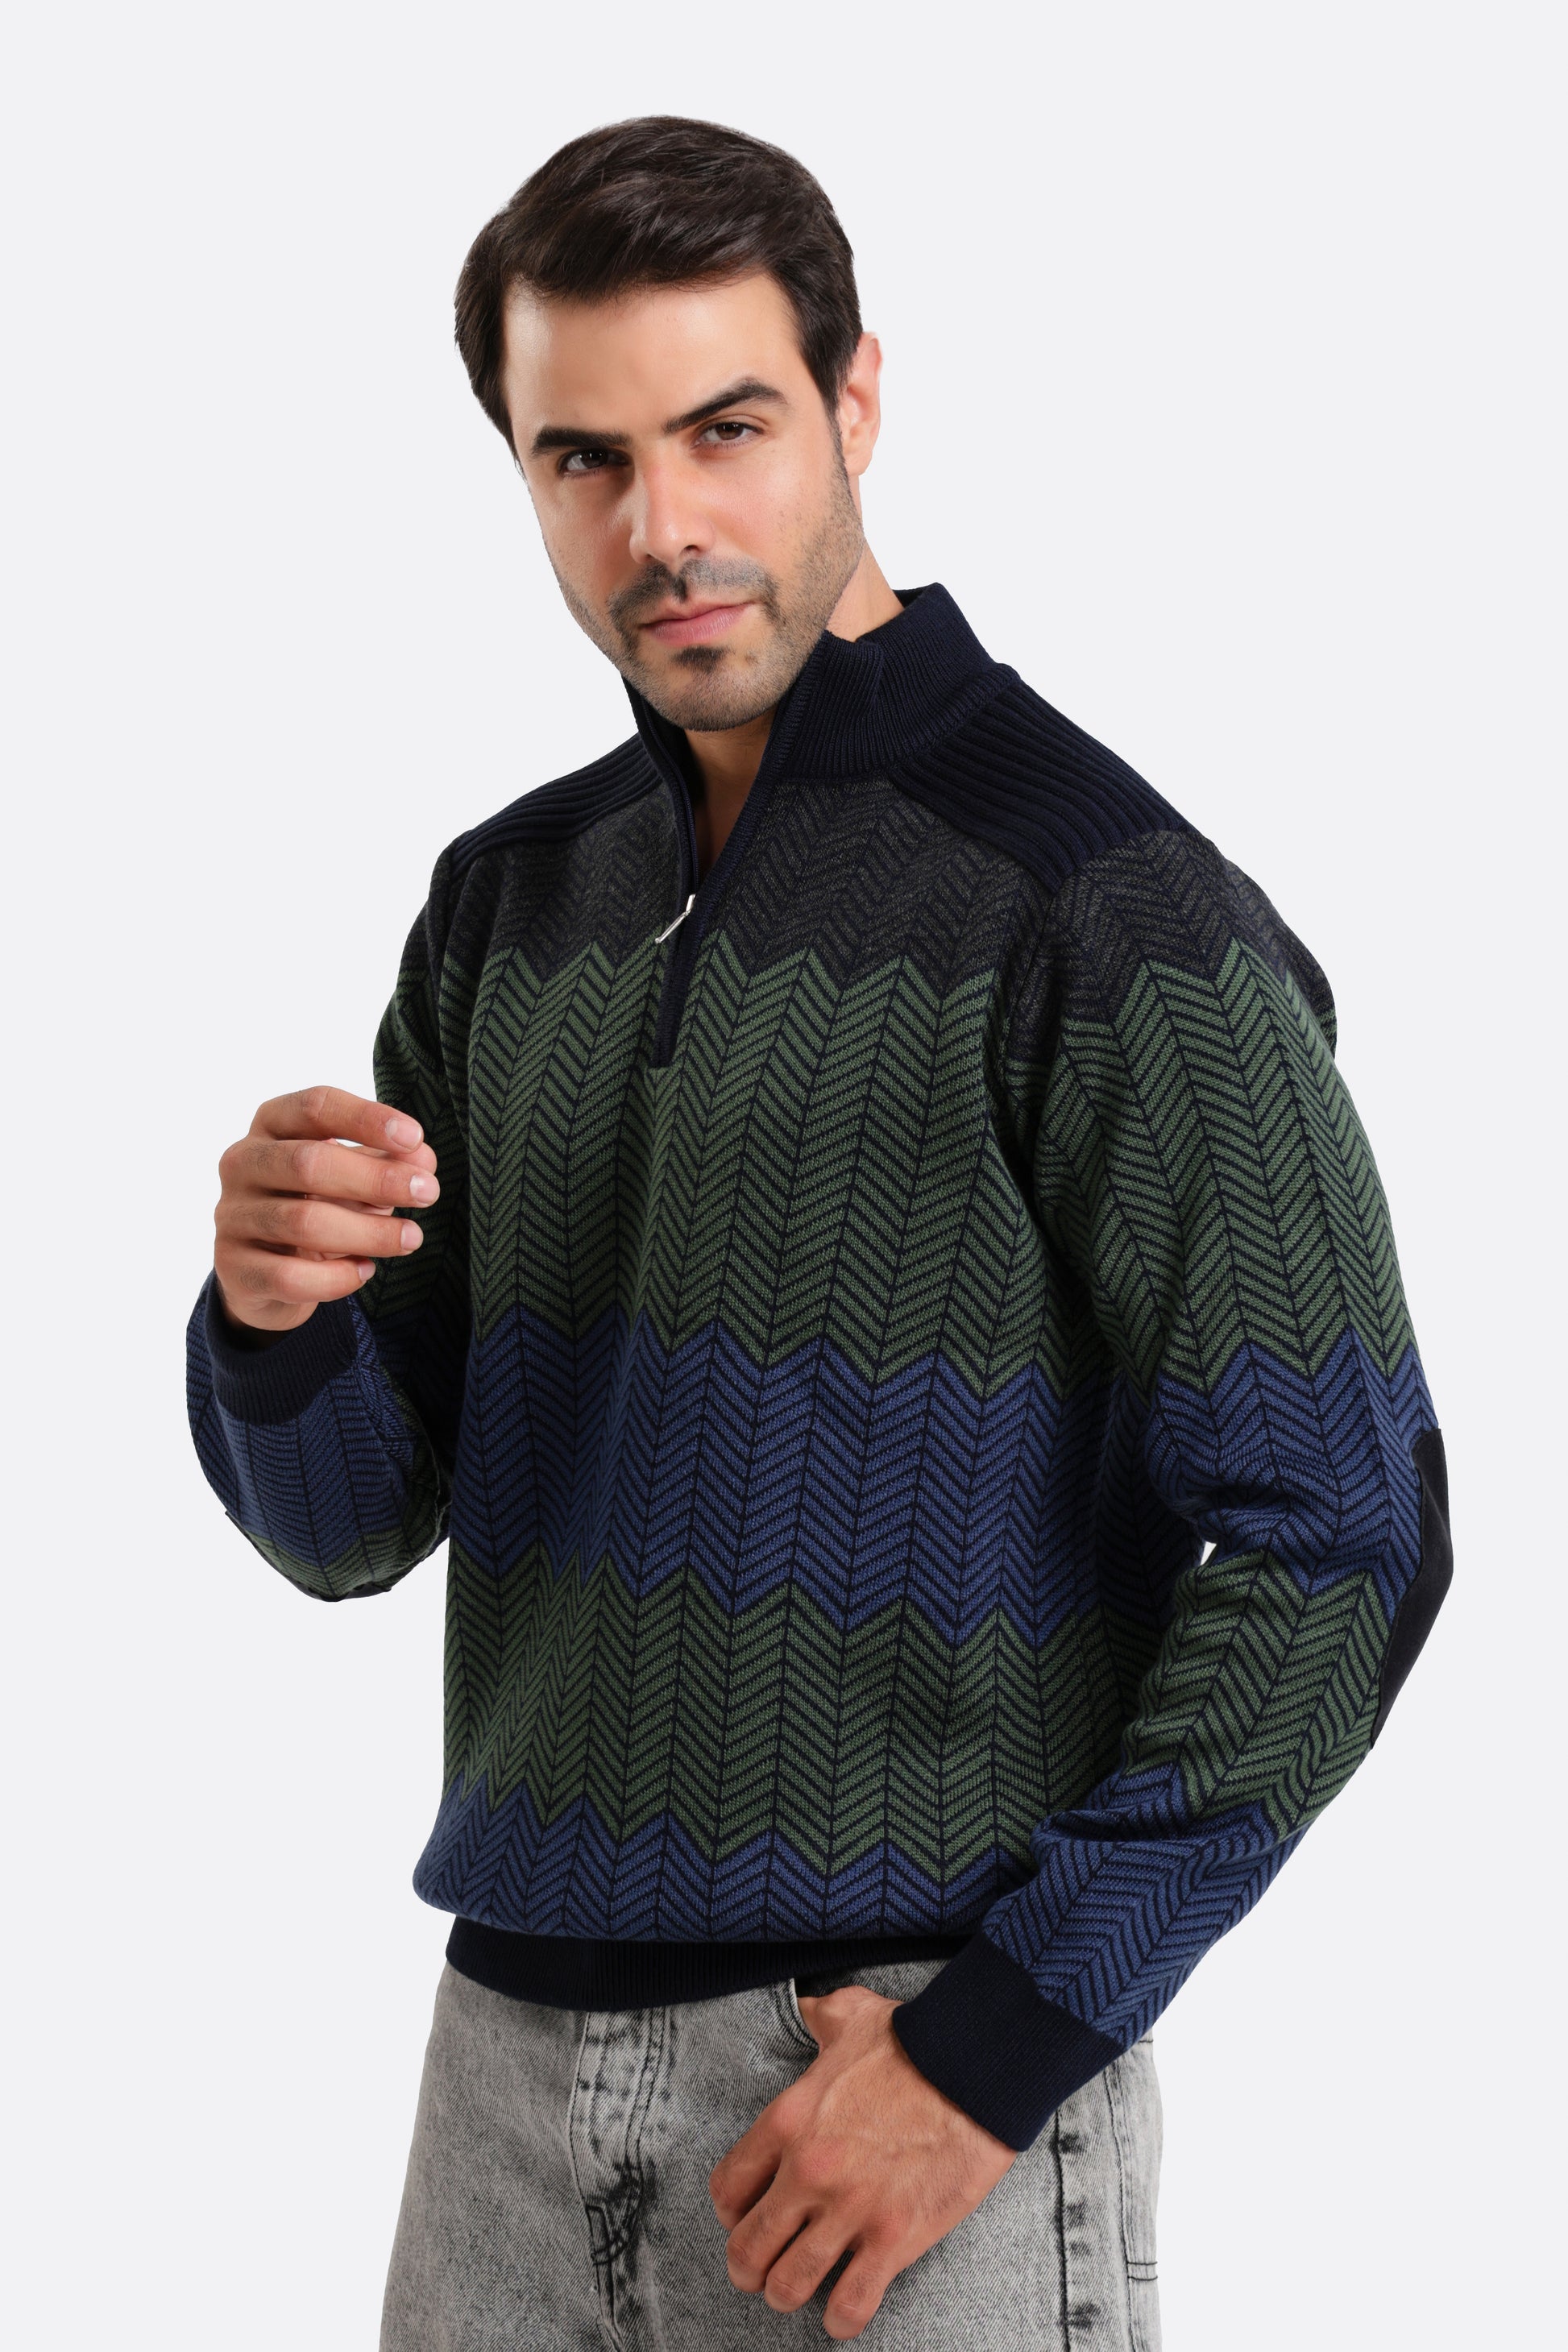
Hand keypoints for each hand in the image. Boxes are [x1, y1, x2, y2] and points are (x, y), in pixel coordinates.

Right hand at [213, 1085, 438, 1335]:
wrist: (264, 1272)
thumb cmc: (313, 1205)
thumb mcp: (351, 1177)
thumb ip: (385, 1162)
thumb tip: (423, 1160)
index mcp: (272, 1125)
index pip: (315, 1106)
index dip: (366, 1118)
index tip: (415, 1138)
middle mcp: (243, 1163)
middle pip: (308, 1163)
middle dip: (376, 1178)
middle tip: (427, 1192)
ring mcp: (233, 1216)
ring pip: (303, 1222)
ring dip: (368, 1232)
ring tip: (410, 1238)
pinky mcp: (235, 1269)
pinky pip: (290, 1276)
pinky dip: (336, 1277)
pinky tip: (364, 1271)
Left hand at [709, 1985, 1015, 2340]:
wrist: (975, 2067)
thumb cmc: (913, 2040)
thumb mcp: (851, 2013)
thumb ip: (818, 2016)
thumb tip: (806, 2007)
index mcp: (788, 2121)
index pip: (727, 2188)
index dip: (730, 2211)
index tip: (743, 2215)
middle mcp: (808, 2172)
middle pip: (748, 2248)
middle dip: (748, 2266)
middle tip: (760, 2268)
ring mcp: (850, 2210)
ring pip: (788, 2284)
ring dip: (786, 2294)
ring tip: (796, 2289)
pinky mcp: (894, 2239)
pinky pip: (850, 2304)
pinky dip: (840, 2319)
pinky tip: (841, 2313)